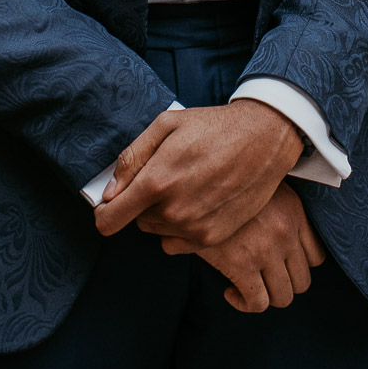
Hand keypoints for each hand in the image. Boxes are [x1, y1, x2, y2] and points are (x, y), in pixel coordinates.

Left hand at [94, 100, 303, 247]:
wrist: (263, 140)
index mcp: (156, 181)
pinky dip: (181, 228)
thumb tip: (109, 193)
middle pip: (136, 222)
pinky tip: (197, 202)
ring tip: (186, 185)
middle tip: (166, 176)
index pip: (109, 220)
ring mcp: (194, 229)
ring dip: (164, 214)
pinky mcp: (213, 238)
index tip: (112, 202)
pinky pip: (178, 243)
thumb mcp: (166, 125)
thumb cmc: (213, 127)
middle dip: (142, 203)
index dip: (104, 212)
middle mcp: (173, 212)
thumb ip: (132, 158)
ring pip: (158, 230)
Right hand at [161, 183, 325, 312]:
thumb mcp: (261, 188)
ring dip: (266, 298)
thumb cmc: (225, 187)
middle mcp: (286, 231)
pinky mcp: (242, 265)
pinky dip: (246, 304)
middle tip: (262, 279)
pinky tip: (231, 292)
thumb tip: (279, 236)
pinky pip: (257, 303)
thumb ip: (278, 210)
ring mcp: (266, 250)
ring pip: (283, 297)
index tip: (280, 266)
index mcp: (294, 211)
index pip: (316, 256)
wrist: (194, 185)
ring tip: (248, 287)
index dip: (298, 267)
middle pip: (302, 281)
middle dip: (283, 286)